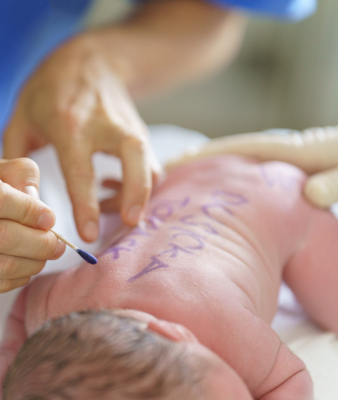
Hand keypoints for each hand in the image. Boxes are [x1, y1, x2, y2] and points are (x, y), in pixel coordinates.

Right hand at [0, 158, 64, 294]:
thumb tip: (39, 208)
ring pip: (0, 266)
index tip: (50, 218)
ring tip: (43, 256)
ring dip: (33, 263)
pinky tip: (23, 267)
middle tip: (56, 244)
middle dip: (39, 243)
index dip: (30, 212)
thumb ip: (20, 175)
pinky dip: (17, 278)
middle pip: (1, 237)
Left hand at [3, 36, 160, 241]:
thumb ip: (14, 159)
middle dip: (136, 195)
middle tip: (128, 224)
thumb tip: (17, 200)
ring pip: (148, 164)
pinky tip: (115, 190)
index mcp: (69, 125)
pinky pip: (149, 165)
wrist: (89, 60)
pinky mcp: (140, 134)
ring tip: (116, 214)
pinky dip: (140, 185)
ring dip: (139, 195)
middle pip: (134, 159)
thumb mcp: (20, 116)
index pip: (81, 170)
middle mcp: (104, 126)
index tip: (88, 235)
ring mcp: (127, 128)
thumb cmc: (48, 91)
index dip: (85, 205)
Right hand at [166, 126, 337, 206]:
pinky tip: (224, 210)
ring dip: (214, 180)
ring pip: (241, 172)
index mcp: (297, 151)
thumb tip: (308, 192)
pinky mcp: (297, 183)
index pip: (242, 149)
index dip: (207, 157)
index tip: (175, 165)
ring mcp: (290, 170)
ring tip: (185, 197)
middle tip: (167, 181)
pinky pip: (256, 186)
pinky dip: (235, 192)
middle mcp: (287, 158)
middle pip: (233, 158)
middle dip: (200, 166)